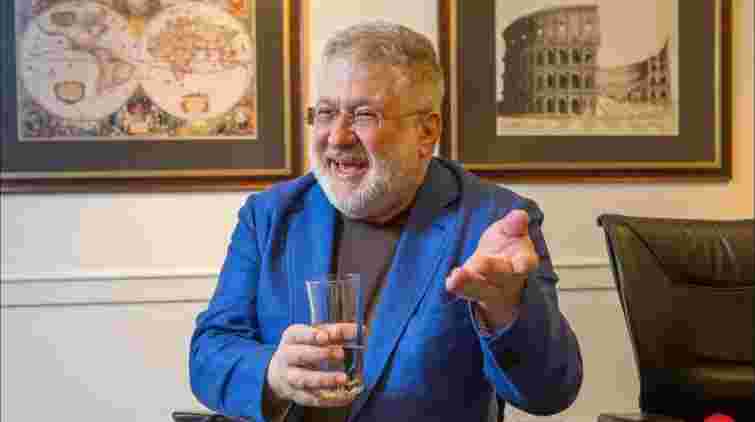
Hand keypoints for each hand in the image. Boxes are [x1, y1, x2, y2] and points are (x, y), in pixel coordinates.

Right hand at [266, 323, 357, 406]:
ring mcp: (288, 376)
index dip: (311, 335)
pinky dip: (328, 399)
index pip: (299, 334)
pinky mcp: (295, 394)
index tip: (326, 336)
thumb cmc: (304, 348)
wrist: (282, 371)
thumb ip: (336, 332)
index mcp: (291, 338)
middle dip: (321, 354)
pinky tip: (344, 396)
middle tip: (341, 353)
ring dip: (324, 379)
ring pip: (304, 379)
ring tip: (343, 378)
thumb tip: (361, 330)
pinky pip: (311, 398)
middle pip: (301, 355)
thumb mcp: (316, 335)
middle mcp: (286, 356)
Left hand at [445, 209, 538, 327]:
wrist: (491, 265)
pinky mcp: (474, 292)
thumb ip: (514, 224)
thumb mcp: (510, 230)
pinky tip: (450, 281)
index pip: (527, 263)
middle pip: (502, 277)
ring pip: (483, 289)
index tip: (521, 265)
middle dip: (492, 270)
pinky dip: (458, 286)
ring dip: (470, 283)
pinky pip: (466, 292)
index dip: (524, 264)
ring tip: (457, 276)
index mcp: (523, 260)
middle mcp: (510, 279)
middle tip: (479, 261)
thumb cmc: (505, 245)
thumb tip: (520, 215)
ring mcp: (492, 289)